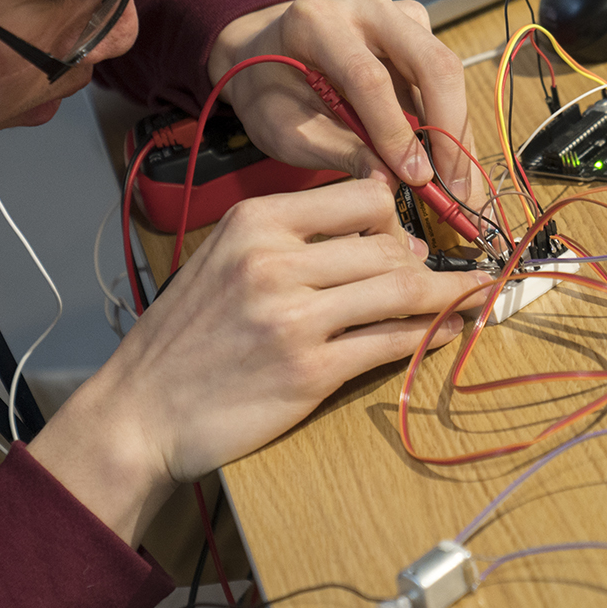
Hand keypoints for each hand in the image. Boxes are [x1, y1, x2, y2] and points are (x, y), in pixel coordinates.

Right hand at [31, 182, 493, 543]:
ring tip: (465, 300)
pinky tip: (443, 334)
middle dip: (423, 263)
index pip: (363, 195)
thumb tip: (382, 235)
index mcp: (255, 222)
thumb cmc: (184, 338)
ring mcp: (294, 318)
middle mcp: (275, 261)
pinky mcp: (311, 372)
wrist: (141, 411)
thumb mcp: (222, 260)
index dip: (395, 218)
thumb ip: (290, 239)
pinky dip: (428, 336)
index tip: (405, 239)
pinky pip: (393, 343)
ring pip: (403, 289)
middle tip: (436, 279)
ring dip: (444, 297)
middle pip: (390, 245)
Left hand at [208, 0, 474, 200]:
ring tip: (459, 183)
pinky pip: (440, 75)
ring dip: (456, 131)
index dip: (396, 133)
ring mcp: (393, 8)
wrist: (261, 50)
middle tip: (458, 188)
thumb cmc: (267, 90)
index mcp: (316, 21)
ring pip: (444, 69)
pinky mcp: (412, 23)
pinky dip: (446, 119)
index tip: (416, 180)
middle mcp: (362, 2)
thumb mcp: (284, 129)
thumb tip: (391, 183)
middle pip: (431, 63)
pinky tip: (445, 158)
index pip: (369, 78)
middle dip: (450, 131)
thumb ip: (337, 151)